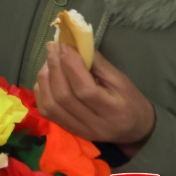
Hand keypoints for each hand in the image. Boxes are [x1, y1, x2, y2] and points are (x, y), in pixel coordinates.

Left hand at [34, 42, 154, 153]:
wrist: (135, 130)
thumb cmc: (130, 101)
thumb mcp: (121, 80)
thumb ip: (98, 63)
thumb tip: (75, 44)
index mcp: (112, 110)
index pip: (85, 89)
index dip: (70, 64)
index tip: (65, 45)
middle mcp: (93, 124)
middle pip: (64, 96)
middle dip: (54, 67)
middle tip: (53, 47)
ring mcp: (78, 130)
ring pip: (51, 105)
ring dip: (45, 78)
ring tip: (49, 61)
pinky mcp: (68, 130)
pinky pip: (46, 111)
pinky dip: (41, 91)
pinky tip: (46, 77)